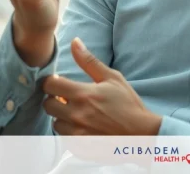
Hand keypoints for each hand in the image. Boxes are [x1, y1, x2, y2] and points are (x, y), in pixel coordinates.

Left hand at [41, 37, 162, 135]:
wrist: (141, 134)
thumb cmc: (128, 104)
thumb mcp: (112, 78)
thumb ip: (89, 61)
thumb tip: (74, 41)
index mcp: (83, 95)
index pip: (50, 85)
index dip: (52, 82)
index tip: (59, 83)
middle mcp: (77, 115)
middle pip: (48, 105)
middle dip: (55, 99)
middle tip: (68, 98)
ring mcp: (77, 134)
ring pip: (55, 123)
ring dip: (62, 117)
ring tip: (77, 114)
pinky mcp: (80, 148)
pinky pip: (64, 139)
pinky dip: (70, 133)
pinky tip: (83, 127)